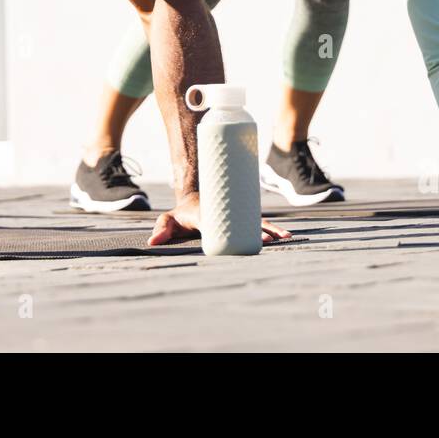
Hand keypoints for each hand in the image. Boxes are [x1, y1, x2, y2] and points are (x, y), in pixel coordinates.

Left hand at [147, 193, 292, 245]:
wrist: (195, 196)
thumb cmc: (182, 213)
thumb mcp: (170, 220)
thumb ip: (162, 228)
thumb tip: (153, 242)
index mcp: (212, 213)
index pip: (227, 220)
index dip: (238, 227)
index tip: (251, 235)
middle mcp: (228, 213)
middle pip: (247, 221)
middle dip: (261, 231)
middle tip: (273, 239)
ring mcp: (237, 214)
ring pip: (256, 221)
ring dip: (271, 229)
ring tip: (285, 237)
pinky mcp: (243, 216)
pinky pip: (258, 222)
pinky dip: (271, 228)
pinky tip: (284, 236)